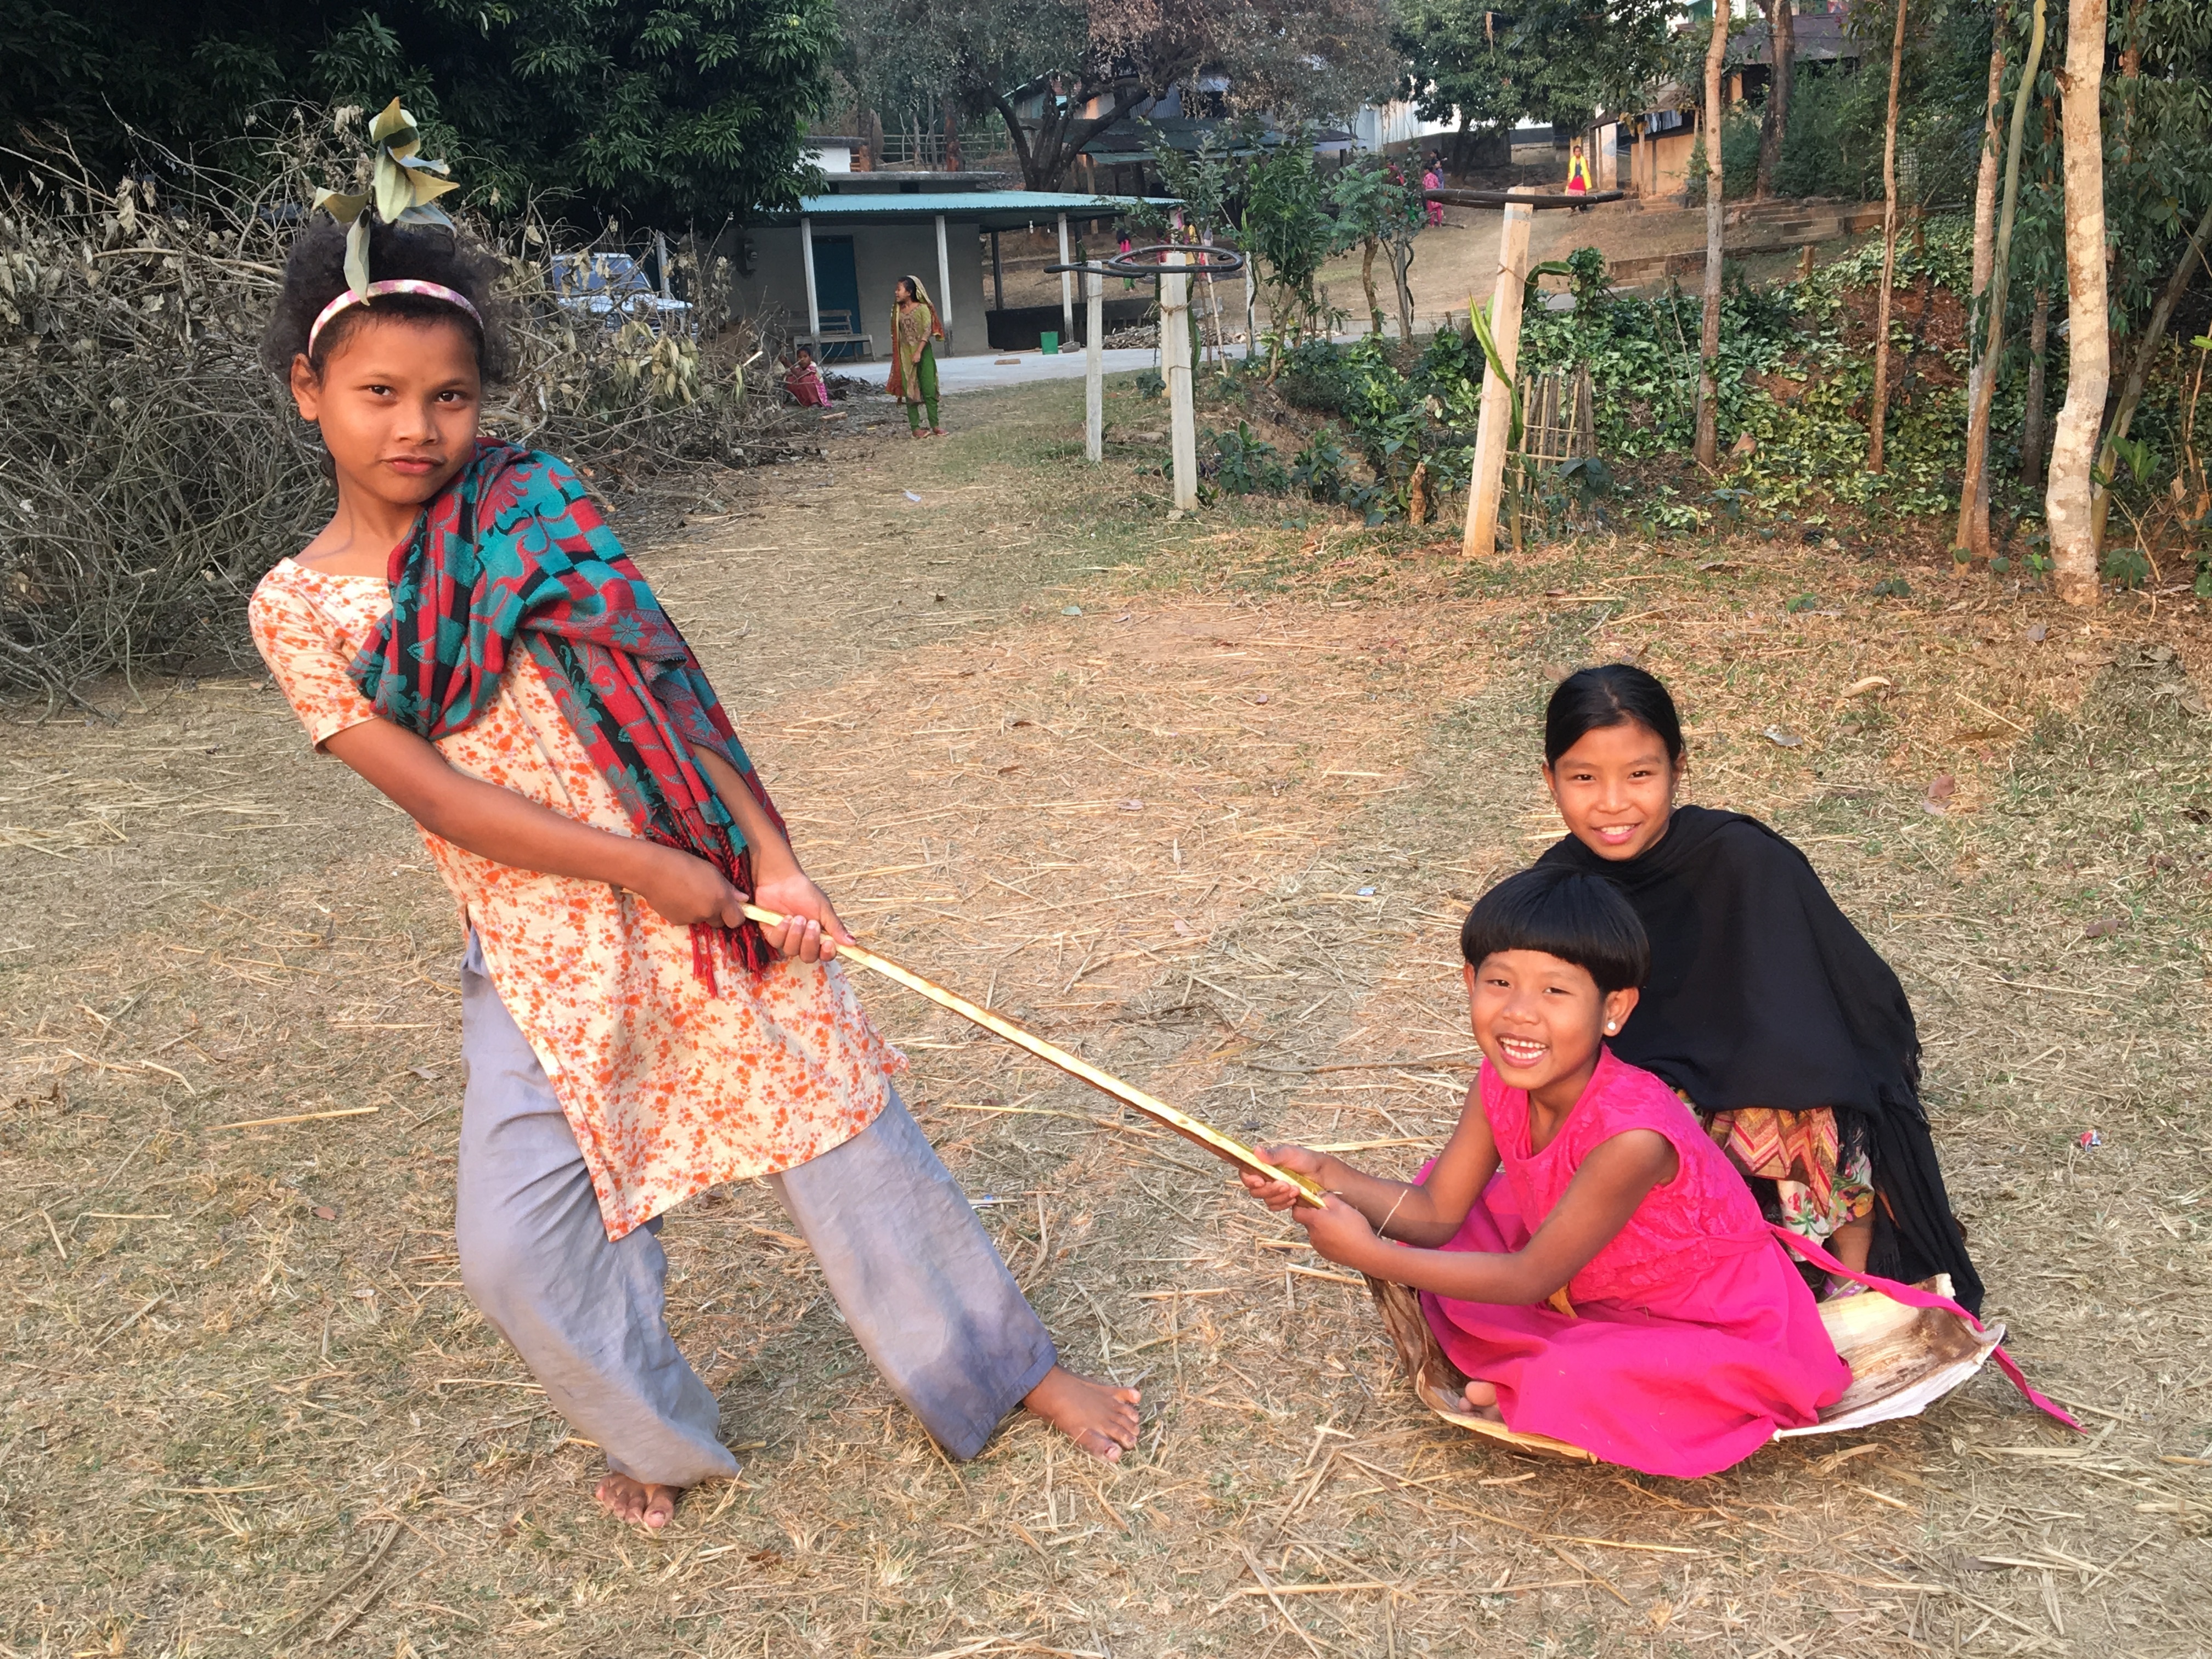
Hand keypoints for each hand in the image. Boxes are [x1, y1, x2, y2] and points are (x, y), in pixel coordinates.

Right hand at [630, 845, 747, 928]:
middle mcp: (708, 913)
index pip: (737, 921)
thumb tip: (742, 899)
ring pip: (702, 919)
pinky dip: (685, 911)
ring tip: (687, 892)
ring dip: (699, 910)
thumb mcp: (711, 870)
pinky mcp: (677, 922)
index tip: (731, 906)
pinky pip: (687, 919)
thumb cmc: (684, 863)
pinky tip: (676, 897)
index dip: (735, 914)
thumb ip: (728, 888)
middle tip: (707, 896)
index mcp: (720, 899)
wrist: (652, 871)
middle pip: (719, 922)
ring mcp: (692, 919)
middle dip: (716, 913)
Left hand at [748, 866, 851, 964]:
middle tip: (811, 923)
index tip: (828, 943)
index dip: (827, 953)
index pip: (825, 954)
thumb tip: (852, 943)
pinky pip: (777, 942)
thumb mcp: (824, 909)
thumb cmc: (804, 892)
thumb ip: (836, 927)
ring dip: (796, 934)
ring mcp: (787, 939)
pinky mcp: (772, 934)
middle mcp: (803, 941)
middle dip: (810, 942)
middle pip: (808, 957)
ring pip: (791, 951)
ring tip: (797, 917)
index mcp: (819, 935)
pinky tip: (784, 917)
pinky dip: (782, 930)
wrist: (781, 879)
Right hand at [1239, 1143, 1327, 1212]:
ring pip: (1266, 1200)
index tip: (1261, 1181)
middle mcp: (1264, 1178)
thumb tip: (1256, 1150)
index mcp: (1262, 1165)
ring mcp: (1273, 1191)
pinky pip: (1276, 1206)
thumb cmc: (1305, 1159)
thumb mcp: (1289, 1153)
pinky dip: (1284, 1203)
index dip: (1249, 1180)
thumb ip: (1273, 1154)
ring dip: (1280, 1196)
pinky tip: (1295, 1197)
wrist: (1322, 1174)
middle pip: (1255, 1191)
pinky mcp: (1281, 1200)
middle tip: (1285, 1184)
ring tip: (1295, 1189)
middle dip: (1270, 1189)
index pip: (1246, 1174)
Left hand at [1291, 1191, 1376, 1266]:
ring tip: (1340, 1226)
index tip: (1309, 1202)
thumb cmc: (1354, 1228)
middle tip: (1332, 1213)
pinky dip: (1329, 1238)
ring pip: (1316, 1232)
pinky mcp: (1326, 1254)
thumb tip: (1319, 1194)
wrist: (1366, 1253)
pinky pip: (1323, 1243)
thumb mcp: (1342, 1207)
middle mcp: (1313, 1235)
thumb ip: (1327, 1198)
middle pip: (1308, 1222)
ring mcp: (1319, 1246)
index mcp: (1314, 1221)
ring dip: (1323, 1228)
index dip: (1299, 1206)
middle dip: (1316, 1216)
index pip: (1296, 1213)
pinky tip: (1343, 1237)